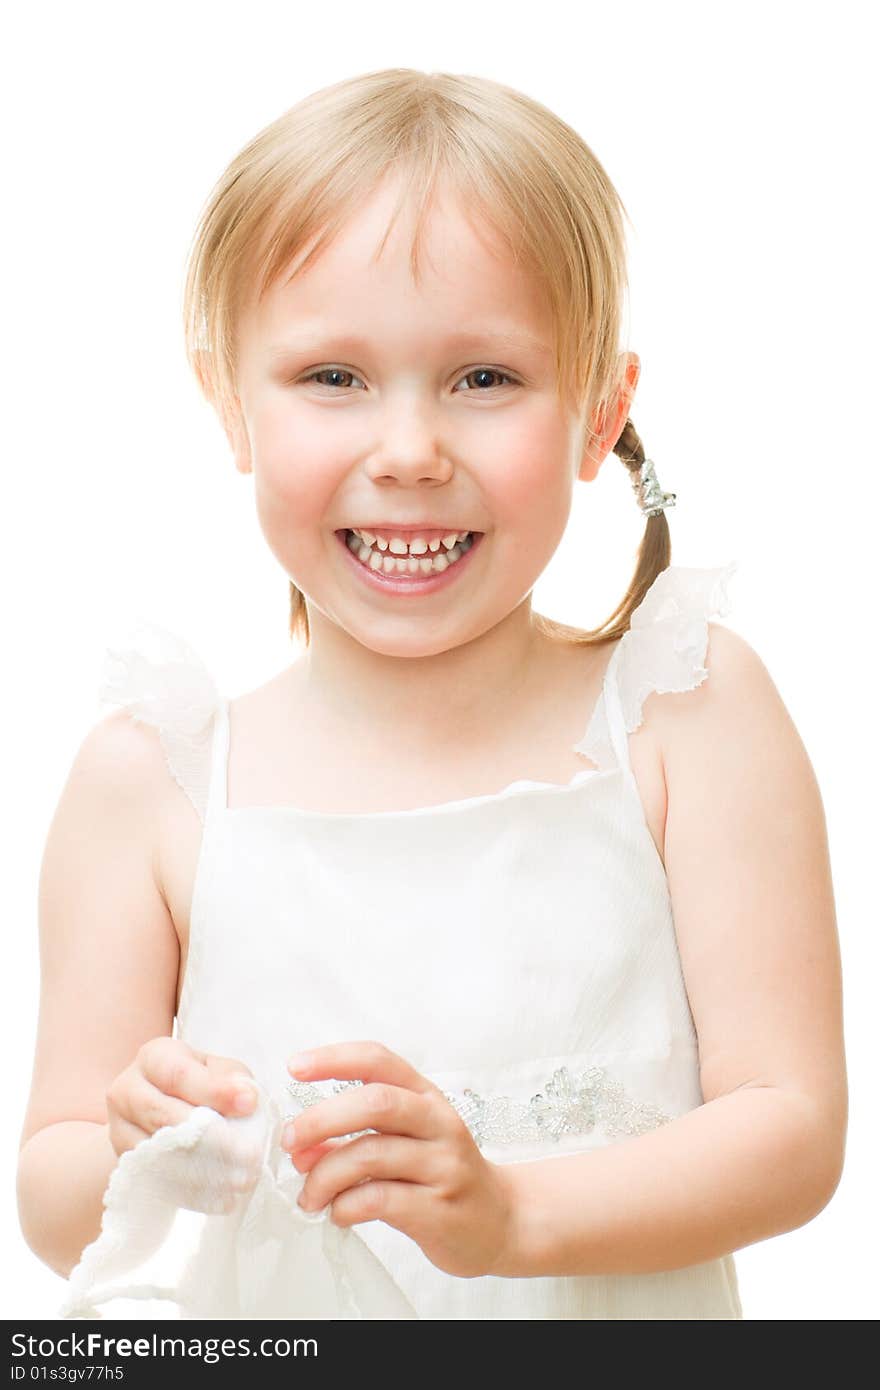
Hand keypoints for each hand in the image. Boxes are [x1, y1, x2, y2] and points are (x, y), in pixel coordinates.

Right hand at [105, 1037, 264, 1213]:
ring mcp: (119, 1130)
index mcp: (154, 1057)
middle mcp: (127, 1090)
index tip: (249, 1104)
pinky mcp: (124, 1164)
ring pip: (159, 1154)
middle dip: (213, 1138)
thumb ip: (231, 1078)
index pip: (179, 1074)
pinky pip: (156, 1180)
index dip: (215, 1091)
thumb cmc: (194, 1084)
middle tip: (251, 1156)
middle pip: (165, 1117)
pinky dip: (190, 1190)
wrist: (152, 1111)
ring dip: (203, 1170)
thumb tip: (247, 1097)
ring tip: (241, 1180)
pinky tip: (220, 1196)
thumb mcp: (214, 1068)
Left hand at [282, 1040, 516, 1277]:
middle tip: (290, 1142)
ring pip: (371, 1155)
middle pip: (375, 1102)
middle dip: (320, 1120)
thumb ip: (356, 1137)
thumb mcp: (406, 1143)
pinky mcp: (440, 1210)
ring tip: (308, 1195)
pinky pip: (379, 1200)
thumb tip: (301, 1145)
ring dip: (324, 1175)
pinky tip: (338, 1213)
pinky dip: (345, 1206)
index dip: (334, 1059)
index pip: (378, 1061)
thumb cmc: (442, 1176)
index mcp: (426, 1097)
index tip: (295, 1067)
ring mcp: (443, 1165)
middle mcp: (439, 1123)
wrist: (503, 1221)